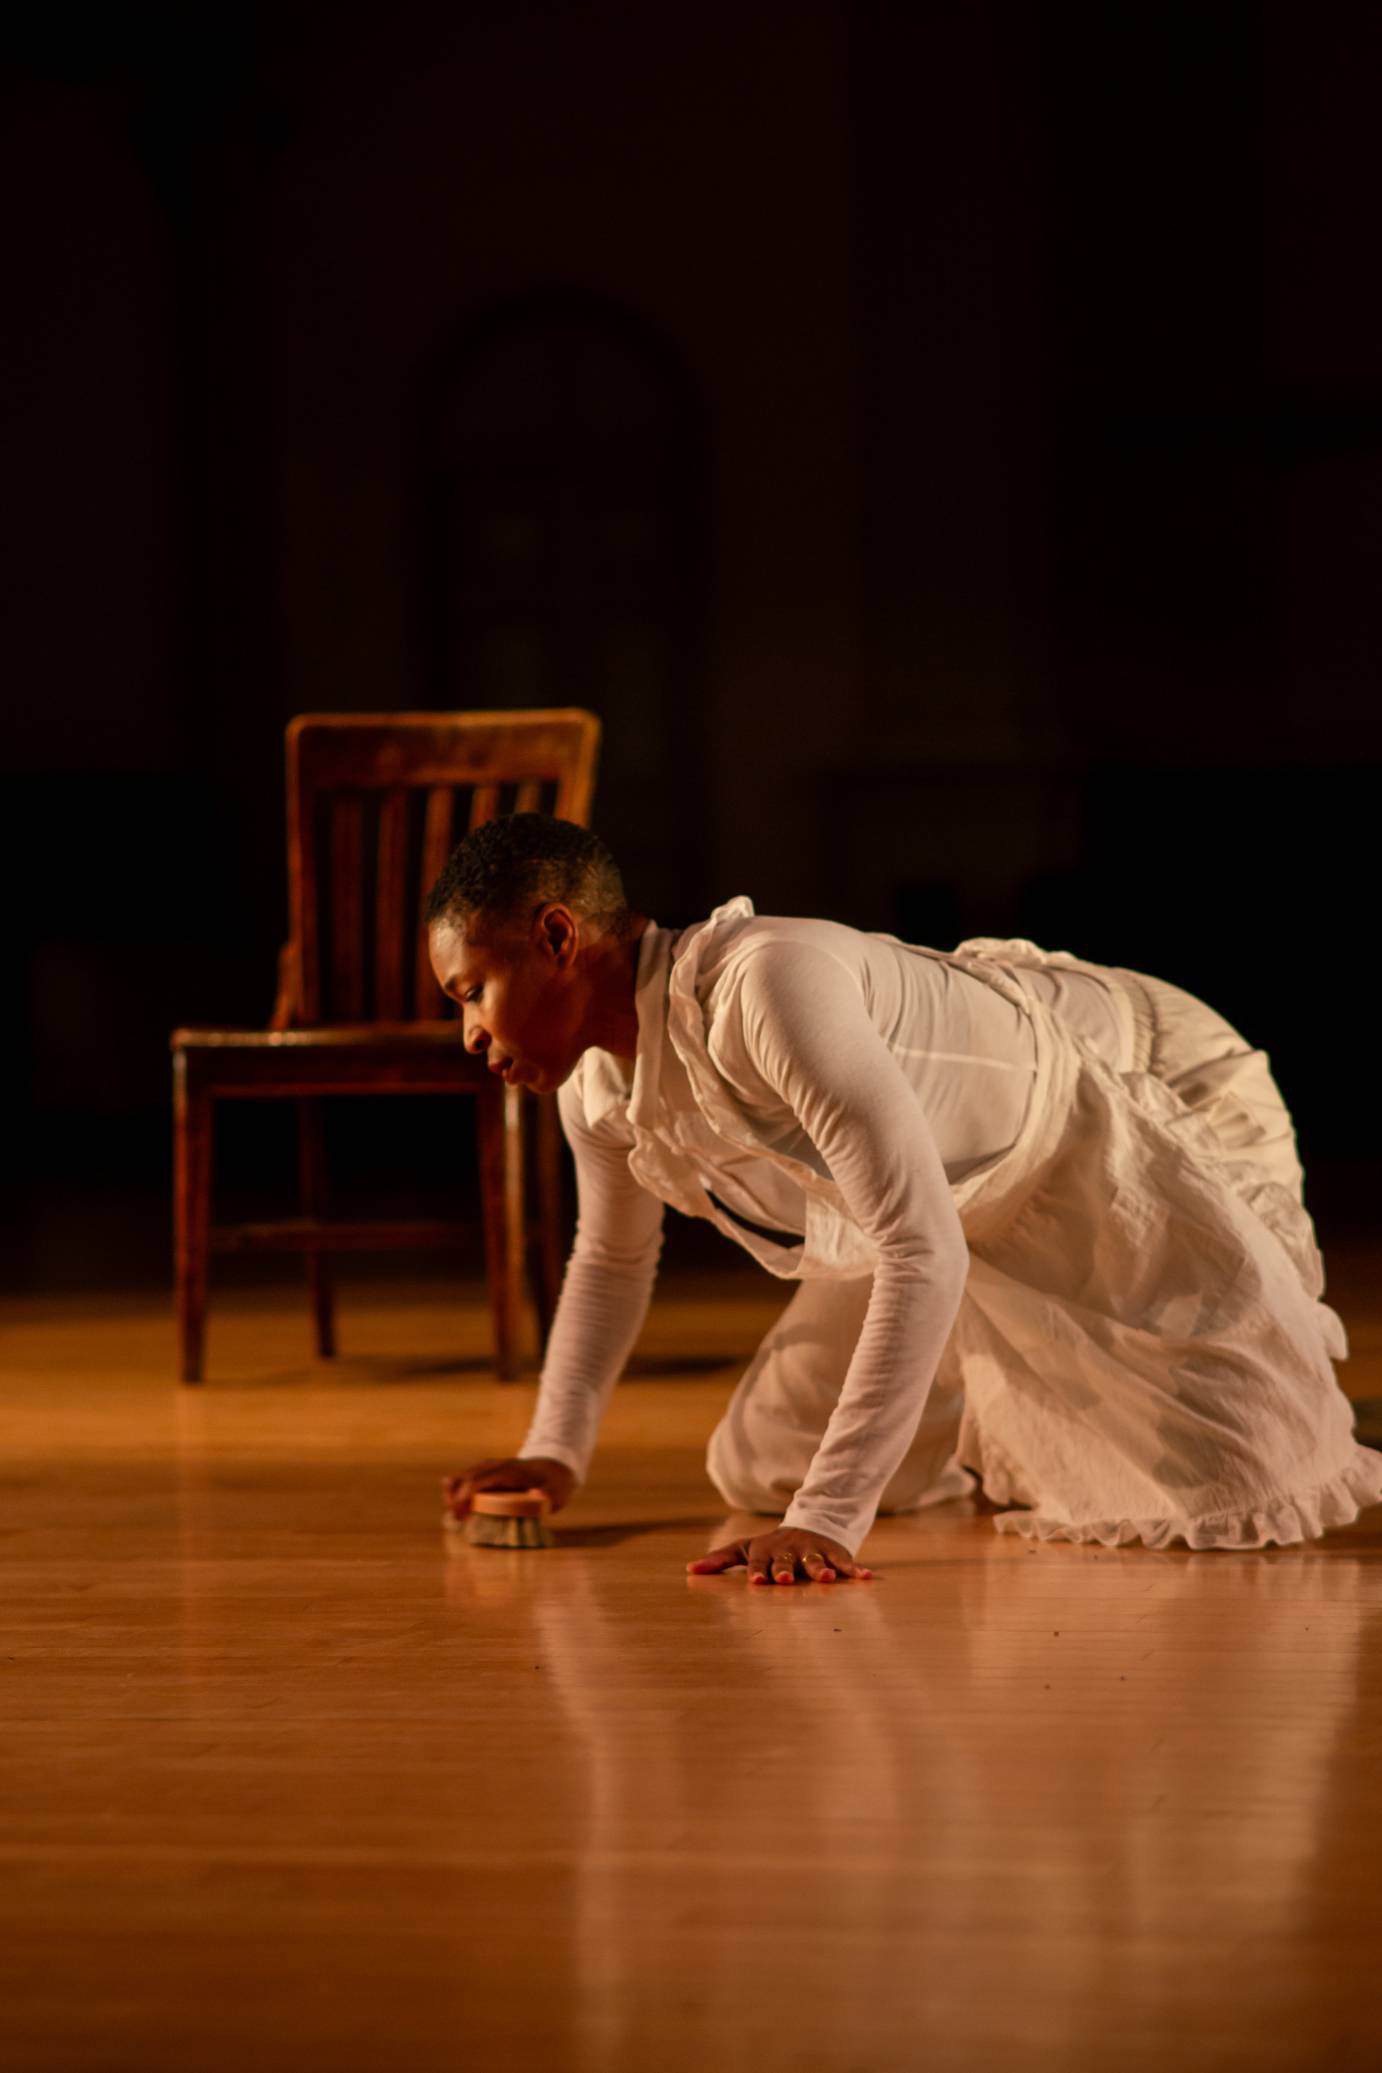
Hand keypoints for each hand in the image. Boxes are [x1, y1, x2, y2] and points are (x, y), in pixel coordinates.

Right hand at [441, 1456, 576, 1519]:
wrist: (557, 1466)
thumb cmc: (556, 1483)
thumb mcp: (557, 1491)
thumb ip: (549, 1495)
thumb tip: (539, 1496)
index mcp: (509, 1472)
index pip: (480, 1480)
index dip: (467, 1496)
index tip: (462, 1514)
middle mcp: (497, 1467)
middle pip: (468, 1477)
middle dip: (456, 1496)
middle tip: (457, 1519)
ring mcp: (493, 1468)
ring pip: (466, 1475)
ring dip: (455, 1491)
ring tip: (453, 1513)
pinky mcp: (491, 1472)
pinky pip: (470, 1476)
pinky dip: (459, 1487)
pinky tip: (451, 1498)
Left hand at [686, 1526, 873, 1584]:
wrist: (809, 1524)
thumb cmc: (771, 1548)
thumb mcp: (746, 1548)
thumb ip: (720, 1559)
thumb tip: (689, 1569)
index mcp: (766, 1552)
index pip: (759, 1563)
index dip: (758, 1572)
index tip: (757, 1582)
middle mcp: (789, 1551)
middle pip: (786, 1562)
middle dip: (785, 1570)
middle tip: (784, 1580)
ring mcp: (812, 1551)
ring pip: (816, 1561)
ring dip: (821, 1569)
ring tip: (828, 1580)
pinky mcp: (833, 1553)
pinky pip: (845, 1562)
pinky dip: (856, 1570)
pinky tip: (867, 1578)